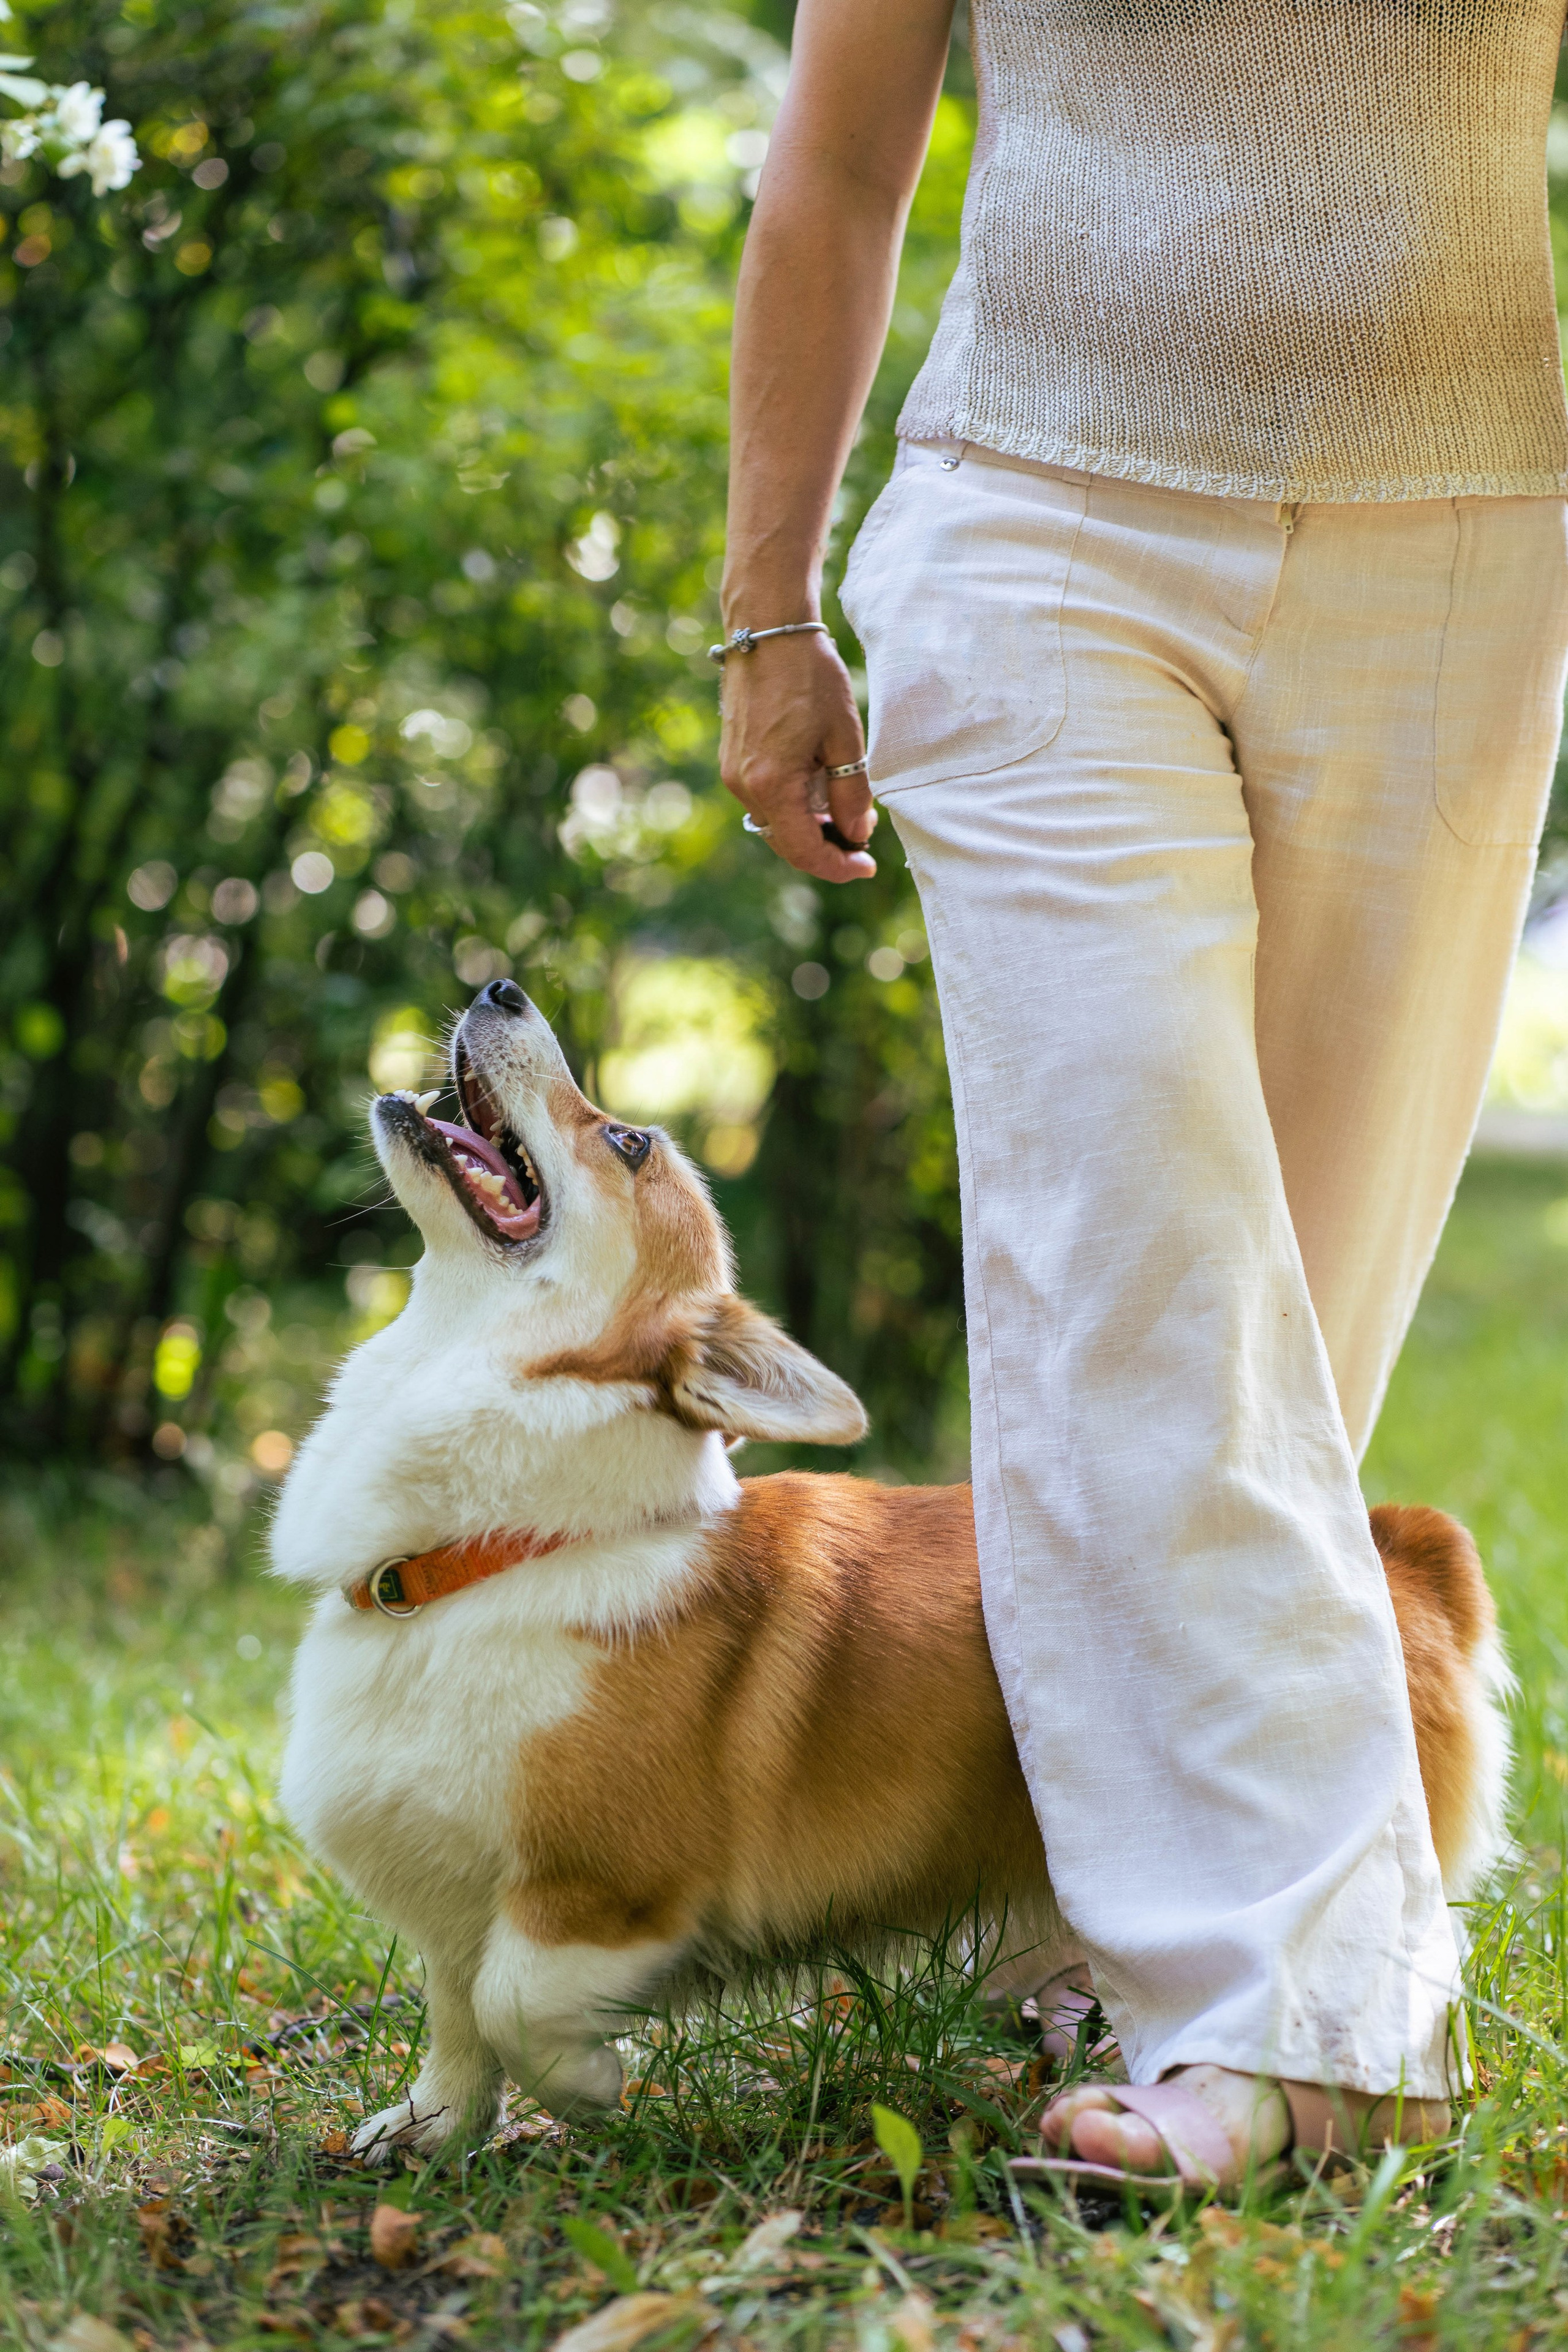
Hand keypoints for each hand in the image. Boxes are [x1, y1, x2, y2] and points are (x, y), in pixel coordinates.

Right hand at [718, 630, 876, 881]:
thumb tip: (857, 834)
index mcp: (772, 784)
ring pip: (774, 824)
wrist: (768, 631)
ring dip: (808, 829)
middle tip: (861, 844)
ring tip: (844, 813)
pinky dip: (792, 808)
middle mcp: (744, 786)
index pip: (804, 851)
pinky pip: (764, 801)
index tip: (866, 865)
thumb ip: (851, 793)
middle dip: (824, 851)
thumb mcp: (845, 737)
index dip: (838, 867)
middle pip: (785, 844)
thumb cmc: (810, 676)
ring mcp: (733, 774)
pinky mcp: (732, 760)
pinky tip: (817, 790)